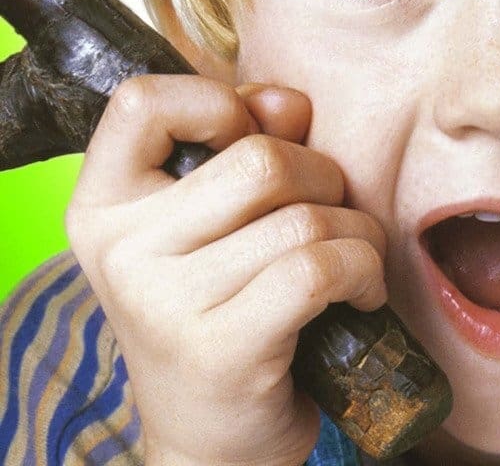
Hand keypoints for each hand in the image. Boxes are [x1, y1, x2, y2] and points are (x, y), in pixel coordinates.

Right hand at [65, 75, 387, 465]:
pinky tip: (359, 291)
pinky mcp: (221, 349)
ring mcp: (164, 304)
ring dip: (354, 229)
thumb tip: (287, 100)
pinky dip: (362, 268)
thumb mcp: (212, 217)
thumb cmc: (220, 305)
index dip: (213, 101)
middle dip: (320, 175)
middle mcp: (120, 251)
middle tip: (326, 211)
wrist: (211, 440)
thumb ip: (245, 138)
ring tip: (350, 256)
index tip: (245, 138)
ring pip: (303, 215)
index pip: (141, 102)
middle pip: (258, 157)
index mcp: (104, 205)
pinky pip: (319, 266)